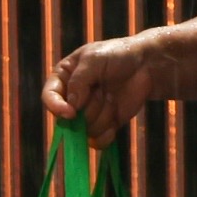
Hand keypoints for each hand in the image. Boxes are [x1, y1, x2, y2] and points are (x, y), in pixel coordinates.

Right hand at [42, 34, 160, 143]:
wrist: (147, 64)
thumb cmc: (118, 55)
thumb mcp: (94, 59)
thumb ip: (79, 80)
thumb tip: (71, 107)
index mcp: (64, 77)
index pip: (49, 96)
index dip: (56, 107)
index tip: (71, 113)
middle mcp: (73, 97)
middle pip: (68, 118)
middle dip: (88, 108)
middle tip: (103, 92)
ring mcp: (89, 112)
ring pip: (85, 130)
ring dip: (102, 116)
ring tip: (113, 97)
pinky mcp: (105, 124)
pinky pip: (97, 141)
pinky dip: (106, 135)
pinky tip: (115, 121)